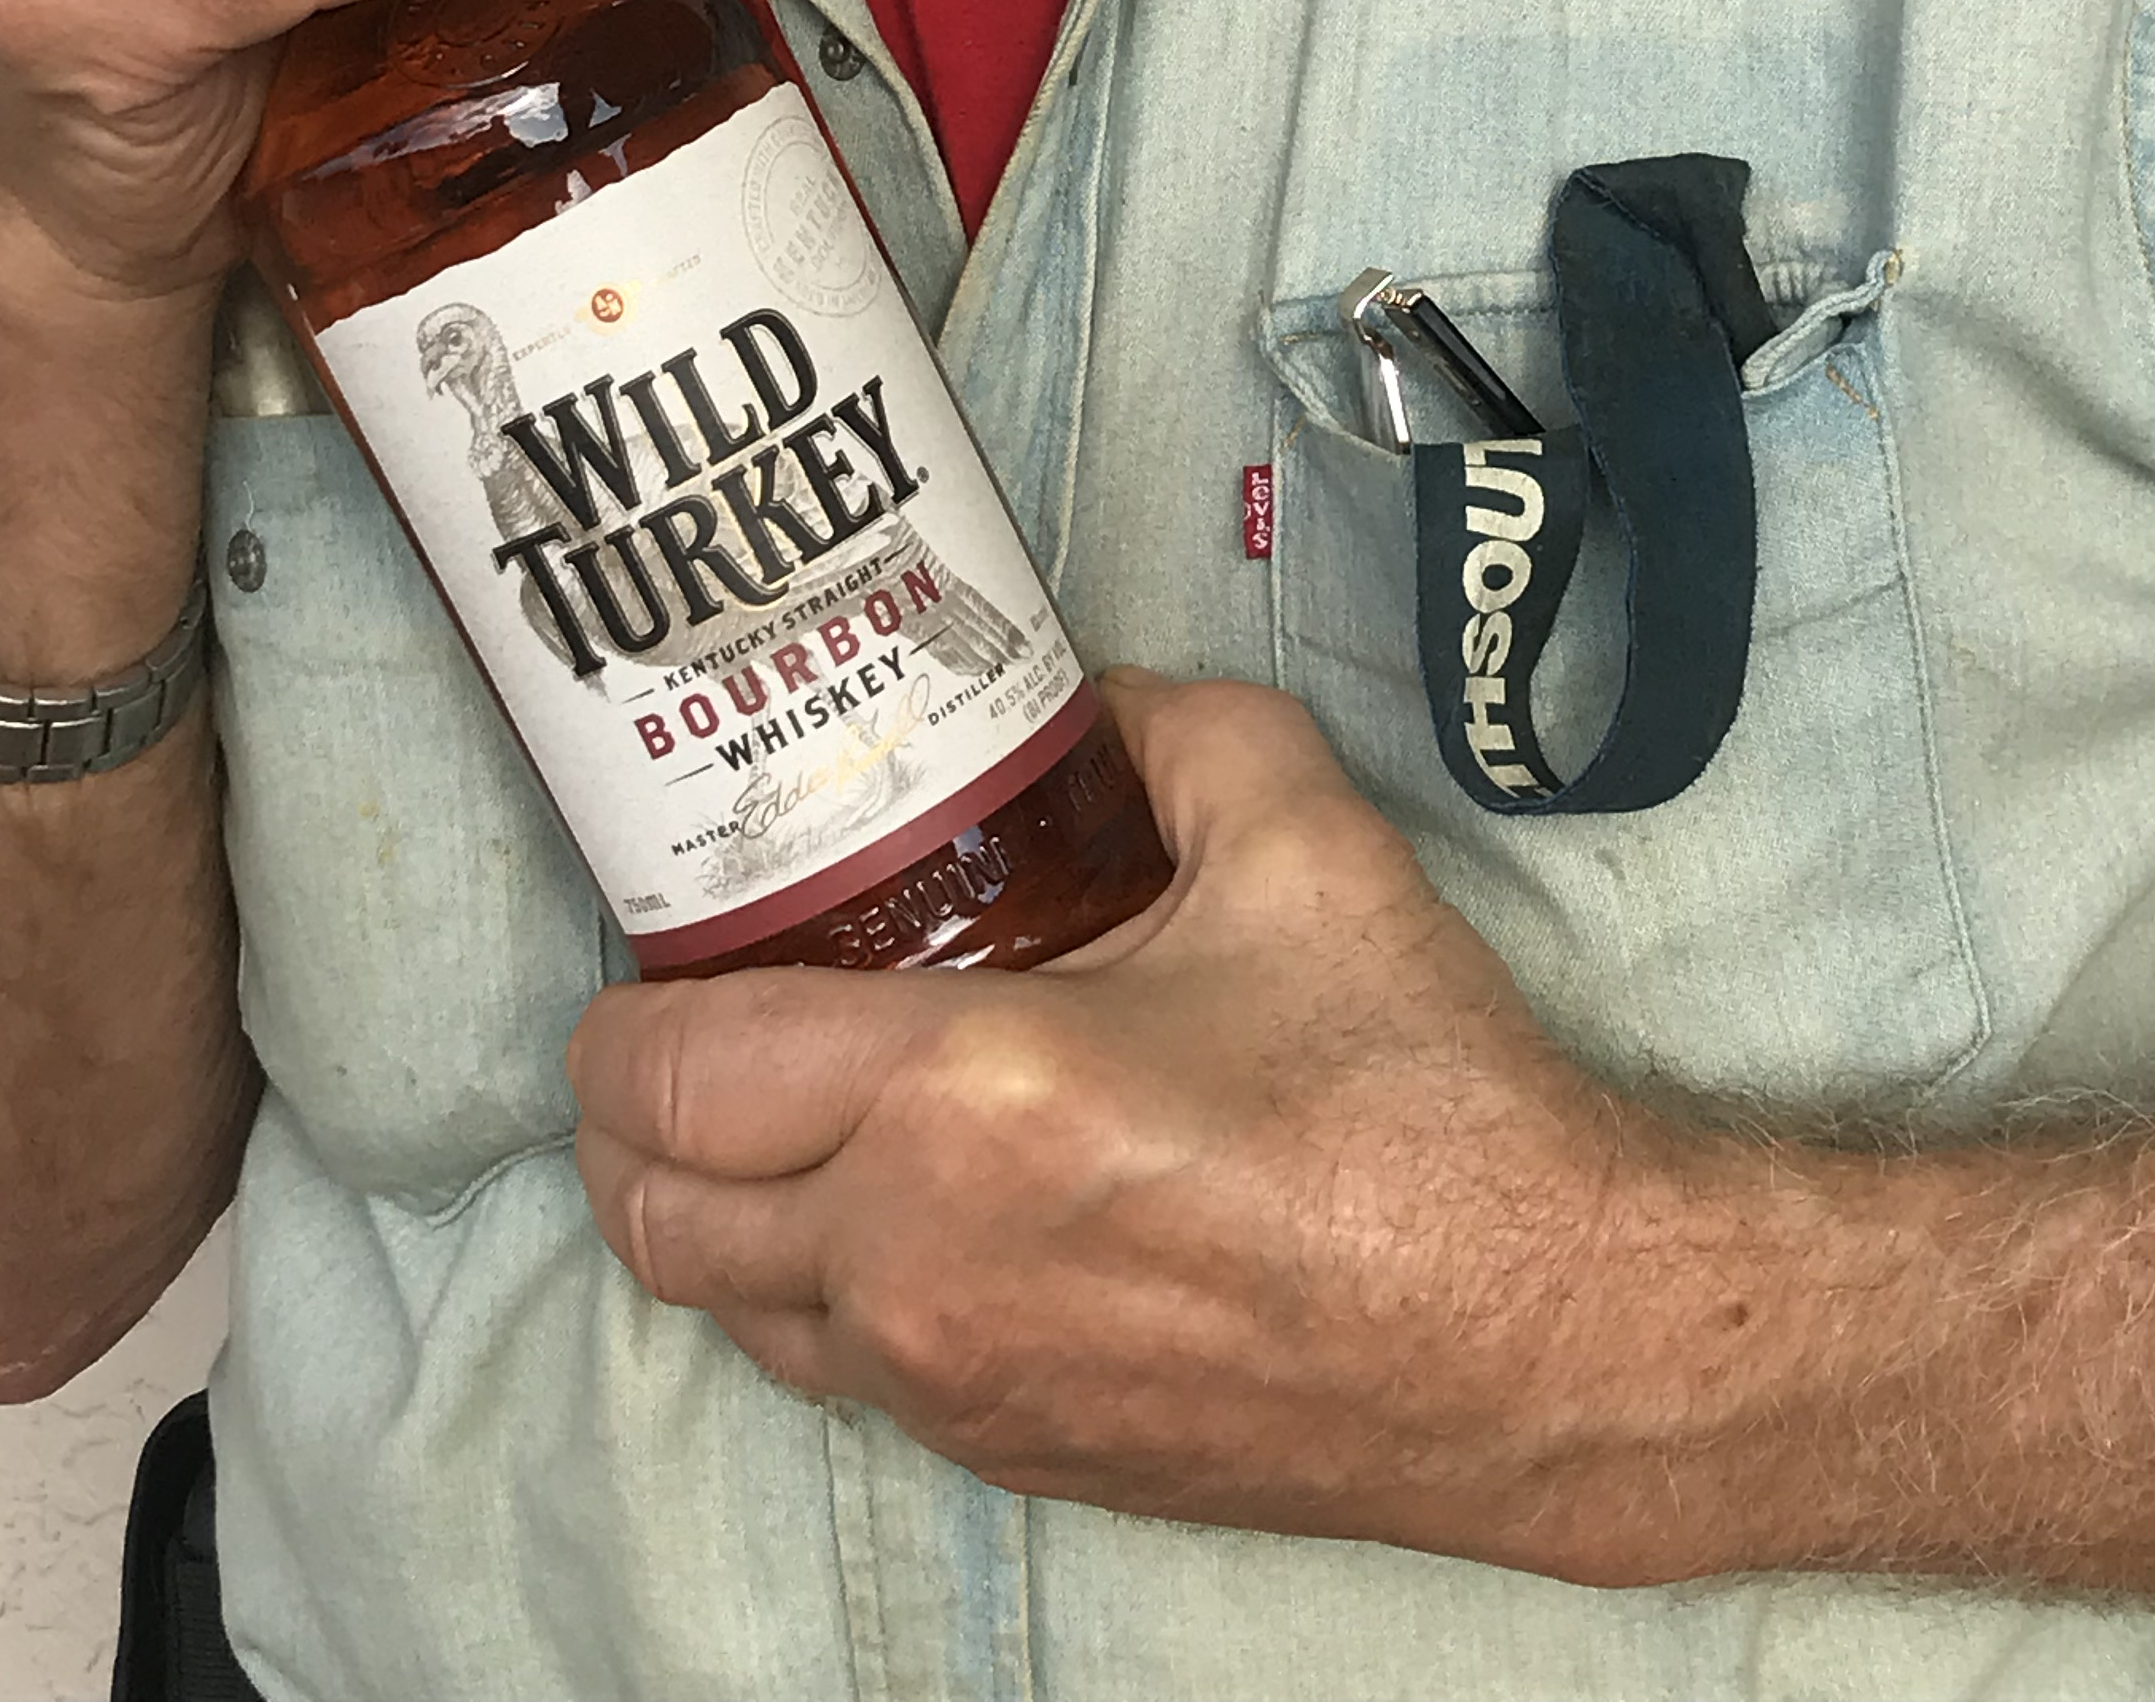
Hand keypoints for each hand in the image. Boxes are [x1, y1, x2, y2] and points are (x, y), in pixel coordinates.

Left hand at [568, 673, 1685, 1577]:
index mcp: (961, 1104)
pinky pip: (832, 1371)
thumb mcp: (1300, 838)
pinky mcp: (1009, 1455)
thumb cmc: (1415, 1101)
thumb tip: (1083, 699)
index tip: (656, 945)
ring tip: (770, 1102)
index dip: (621, 1012)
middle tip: (683, 1012)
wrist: (1532, 1338)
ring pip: (723, 1309)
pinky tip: (882, 1196)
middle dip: (630, 1110)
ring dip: (706, 1205)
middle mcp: (918, 1267)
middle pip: (653, 1211)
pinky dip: (804, 1286)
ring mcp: (955, 1385)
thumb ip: (1168, 729)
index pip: (673, 1078)